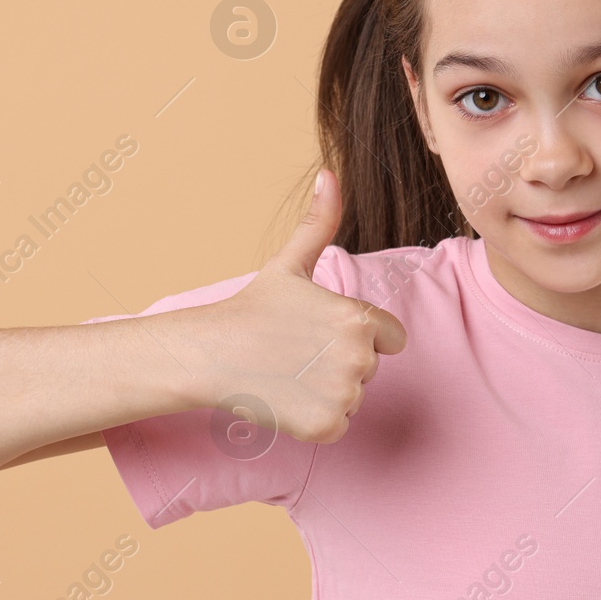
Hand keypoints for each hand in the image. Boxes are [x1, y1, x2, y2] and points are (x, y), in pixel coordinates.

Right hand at [196, 169, 406, 443]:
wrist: (209, 354)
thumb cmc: (252, 308)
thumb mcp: (291, 263)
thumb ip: (320, 222)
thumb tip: (331, 173)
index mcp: (359, 318)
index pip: (391, 338)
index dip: (358, 336)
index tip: (320, 332)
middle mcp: (359, 358)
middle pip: (370, 369)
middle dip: (340, 364)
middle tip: (296, 352)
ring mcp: (344, 395)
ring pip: (353, 398)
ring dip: (327, 392)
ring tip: (288, 373)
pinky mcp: (326, 426)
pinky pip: (337, 426)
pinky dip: (315, 420)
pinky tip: (286, 398)